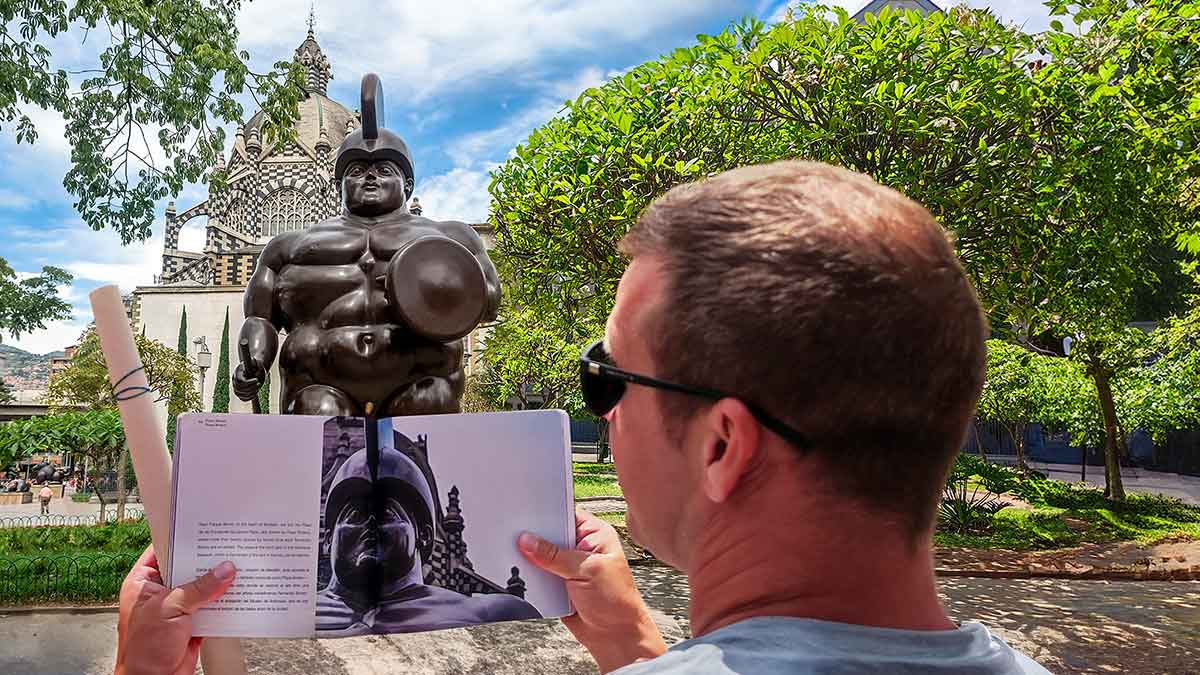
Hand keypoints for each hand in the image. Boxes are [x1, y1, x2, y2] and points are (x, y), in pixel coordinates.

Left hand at [115, 546, 236, 674]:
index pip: (163, 550)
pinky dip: (225, 601)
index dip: (181, 538)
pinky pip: (213, 606)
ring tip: (239, 566)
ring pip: (202, 587)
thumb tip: (225, 570)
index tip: (203, 527)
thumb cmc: (144, 650)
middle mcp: (160, 592)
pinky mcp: (193, 622)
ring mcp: (177, 608)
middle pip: (187, 567)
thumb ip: (200, 588)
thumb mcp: (170, 609)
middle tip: (228, 545)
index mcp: (143, 582)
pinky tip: (239, 592)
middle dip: (207, 560)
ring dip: (219, 582)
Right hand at [232, 363, 261, 401]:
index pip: (239, 381)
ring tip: (258, 387)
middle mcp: (234, 380)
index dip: (248, 383)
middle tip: (259, 384)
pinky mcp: (240, 393)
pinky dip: (250, 398)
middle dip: (250, 388)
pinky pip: (243, 398)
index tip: (257, 380)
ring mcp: (236, 387)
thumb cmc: (257, 365)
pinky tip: (255, 393)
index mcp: (237, 372)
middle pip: (239, 388)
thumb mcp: (258, 363)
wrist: (256, 370)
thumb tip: (254, 366)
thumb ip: (256, 363)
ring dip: (251, 393)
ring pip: (240, 394)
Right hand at [519, 507, 666, 673]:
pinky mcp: (557, 584)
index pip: (565, 514)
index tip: (526, 513)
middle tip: (516, 537)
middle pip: (549, 535)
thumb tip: (529, 541)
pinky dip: (531, 579)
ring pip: (540, 557)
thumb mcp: (587, 571)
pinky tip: (524, 577)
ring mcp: (568, 566)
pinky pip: (537, 577)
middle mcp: (580, 548)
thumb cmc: (616, 601)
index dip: (546, 513)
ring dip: (531, 561)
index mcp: (595, 535)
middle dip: (535, 538)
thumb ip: (556, 556)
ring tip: (519, 559)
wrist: (615, 636)